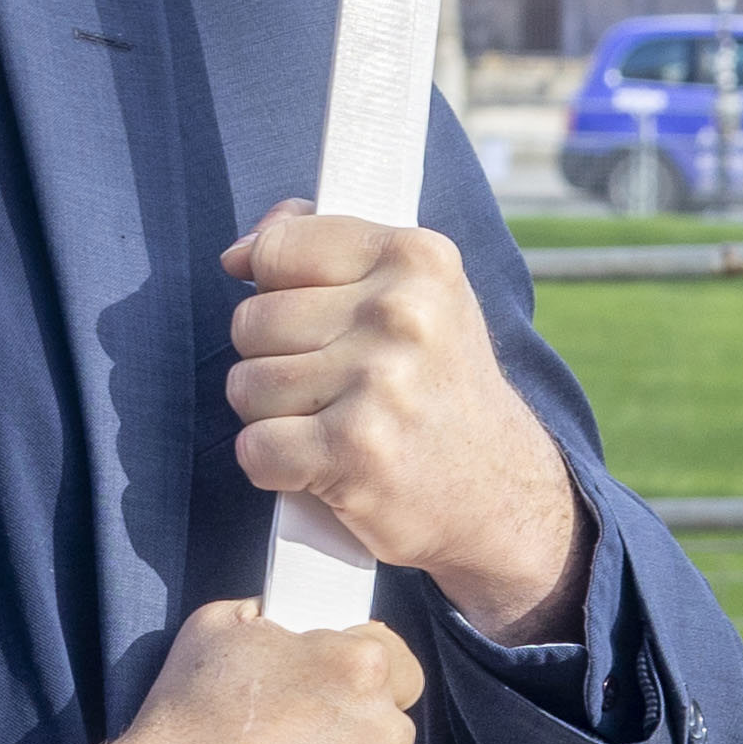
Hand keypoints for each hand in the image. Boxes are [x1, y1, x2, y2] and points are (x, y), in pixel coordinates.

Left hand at [222, 200, 588, 641]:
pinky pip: (253, 447)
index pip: (277, 246)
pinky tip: (317, 465)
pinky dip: (273, 466)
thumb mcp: (417, 294)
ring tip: (329, 423)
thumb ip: (331, 249)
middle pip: (251, 320)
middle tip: (331, 385)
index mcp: (417, 258)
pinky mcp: (355, 452)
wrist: (501, 497)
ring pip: (245, 384)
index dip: (272, 286)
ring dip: (271, 415)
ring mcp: (379, 383)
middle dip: (272, 358)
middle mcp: (401, 313)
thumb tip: (241, 249)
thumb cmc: (440, 386)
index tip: (303, 313)